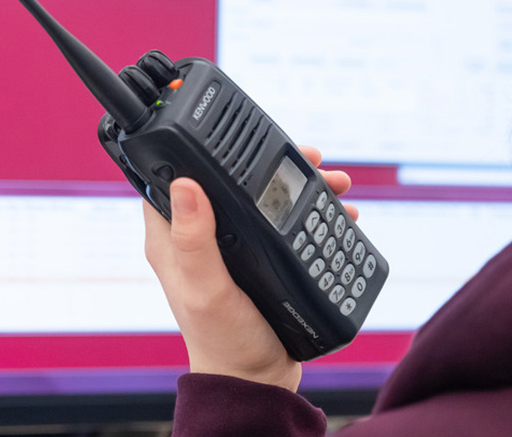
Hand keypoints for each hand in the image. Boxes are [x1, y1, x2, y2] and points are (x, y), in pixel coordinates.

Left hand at [143, 146, 356, 391]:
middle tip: (308, 154)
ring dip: (300, 183)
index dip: (199, 149)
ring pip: (263, 197)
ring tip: (335, 180)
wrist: (256, 379)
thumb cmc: (222, 341)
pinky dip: (311, 210)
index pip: (174, 175)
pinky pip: (284, 221)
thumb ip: (195, 239)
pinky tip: (339, 210)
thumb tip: (187, 183)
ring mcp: (232, 247)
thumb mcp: (206, 288)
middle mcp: (199, 236)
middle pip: (230, 179)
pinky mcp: (258, 259)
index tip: (233, 131)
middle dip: (269, 161)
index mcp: (173, 237)